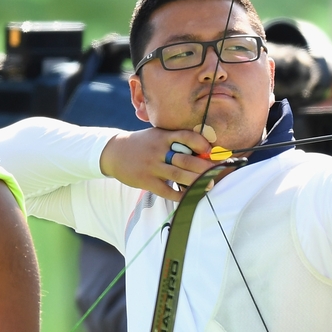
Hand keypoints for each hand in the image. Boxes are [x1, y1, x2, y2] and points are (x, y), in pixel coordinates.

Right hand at [100, 127, 214, 200]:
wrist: (114, 153)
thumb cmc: (144, 144)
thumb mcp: (157, 135)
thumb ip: (176, 139)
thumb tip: (204, 148)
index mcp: (163, 136)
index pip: (185, 136)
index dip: (200, 142)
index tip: (210, 149)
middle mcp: (158, 150)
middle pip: (185, 159)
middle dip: (204, 166)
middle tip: (218, 171)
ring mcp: (152, 166)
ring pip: (178, 175)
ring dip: (196, 181)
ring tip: (209, 184)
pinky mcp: (146, 181)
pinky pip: (166, 190)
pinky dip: (179, 195)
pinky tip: (190, 196)